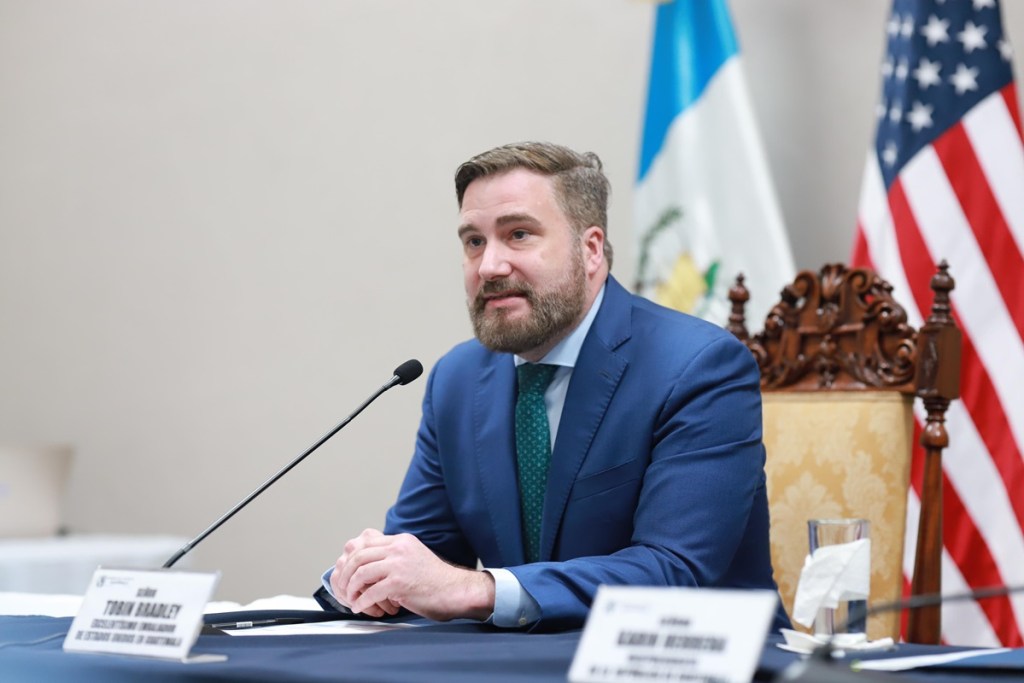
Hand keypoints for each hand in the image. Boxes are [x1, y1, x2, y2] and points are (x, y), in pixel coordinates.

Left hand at [331, 528, 494, 621]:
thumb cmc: (434, 579)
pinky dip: (362, 602)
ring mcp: (399, 564)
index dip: (352, 558)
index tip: (347, 572)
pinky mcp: (400, 582)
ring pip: (361, 572)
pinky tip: (360, 608)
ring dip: (352, 588)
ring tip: (351, 599)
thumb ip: (393, 556)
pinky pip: (371, 592)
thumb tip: (367, 566)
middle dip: (347, 574)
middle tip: (343, 588)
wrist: (455, 590)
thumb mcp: (412, 557)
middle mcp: (398, 548)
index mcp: (401, 540)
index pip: (366, 542)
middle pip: (359, 556)